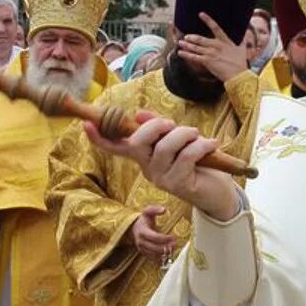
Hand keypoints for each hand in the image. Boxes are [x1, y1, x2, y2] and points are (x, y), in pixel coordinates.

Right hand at [85, 111, 239, 219]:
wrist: (218, 192)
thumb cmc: (198, 163)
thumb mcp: (178, 141)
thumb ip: (160, 128)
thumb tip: (139, 114)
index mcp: (143, 158)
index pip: (116, 148)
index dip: (100, 138)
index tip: (86, 125)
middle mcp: (147, 170)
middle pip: (138, 142)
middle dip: (156, 126)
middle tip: (174, 125)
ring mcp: (161, 179)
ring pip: (165, 146)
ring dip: (185, 134)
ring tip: (198, 136)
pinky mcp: (178, 185)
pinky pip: (187, 156)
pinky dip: (201, 145)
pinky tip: (211, 145)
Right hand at [131, 205, 178, 259]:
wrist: (134, 228)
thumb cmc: (144, 219)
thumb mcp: (148, 211)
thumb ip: (155, 209)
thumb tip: (164, 209)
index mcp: (142, 231)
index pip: (154, 237)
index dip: (164, 238)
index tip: (173, 237)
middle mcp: (140, 241)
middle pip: (154, 247)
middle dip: (165, 247)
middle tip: (175, 244)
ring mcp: (141, 248)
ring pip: (154, 254)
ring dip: (164, 253)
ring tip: (174, 248)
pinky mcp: (144, 253)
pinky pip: (152, 258)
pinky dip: (161, 256)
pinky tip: (169, 253)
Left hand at [177, 12, 247, 82]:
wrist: (238, 75)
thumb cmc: (240, 63)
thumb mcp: (242, 49)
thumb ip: (242, 40)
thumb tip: (246, 32)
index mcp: (224, 41)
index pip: (215, 27)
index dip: (208, 20)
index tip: (201, 14)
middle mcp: (216, 45)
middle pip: (201, 39)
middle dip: (192, 38)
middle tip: (185, 37)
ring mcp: (211, 53)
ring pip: (196, 47)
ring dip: (186, 45)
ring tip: (180, 43)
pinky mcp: (207, 61)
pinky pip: (194, 57)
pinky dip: (186, 55)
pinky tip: (180, 53)